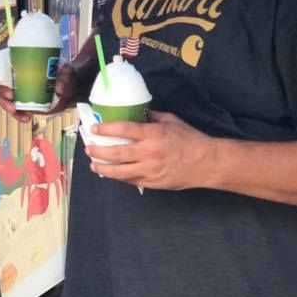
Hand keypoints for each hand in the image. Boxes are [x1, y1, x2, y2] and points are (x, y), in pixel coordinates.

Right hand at [0, 62, 86, 123]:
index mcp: (24, 66)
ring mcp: (22, 92)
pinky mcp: (26, 103)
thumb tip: (59, 88)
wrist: (73, 84)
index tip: (10, 92)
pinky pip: (17, 109)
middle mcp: (19, 79)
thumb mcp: (68, 72)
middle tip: (13, 107)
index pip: (5, 72)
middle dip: (4, 99)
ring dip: (10, 109)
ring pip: (8, 100)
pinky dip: (19, 115)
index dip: (3, 82)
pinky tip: (26, 119)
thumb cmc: (67, 74)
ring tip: (23, 117)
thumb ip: (66, 77)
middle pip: (3, 88)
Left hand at [85, 111, 218, 190]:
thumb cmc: (190, 139)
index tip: (95, 129)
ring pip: (120, 172)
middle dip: (99, 151)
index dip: (106, 129)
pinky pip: (131, 181)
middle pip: (116, 153)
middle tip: (89, 148)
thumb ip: (152, 117)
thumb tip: (136, 113)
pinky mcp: (153, 183)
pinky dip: (120, 177)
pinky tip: (112, 174)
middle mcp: (149, 153)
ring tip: (94, 165)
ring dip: (104, 168)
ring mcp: (150, 170)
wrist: (207, 163)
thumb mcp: (171, 121)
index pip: (123, 130)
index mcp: (153, 135)